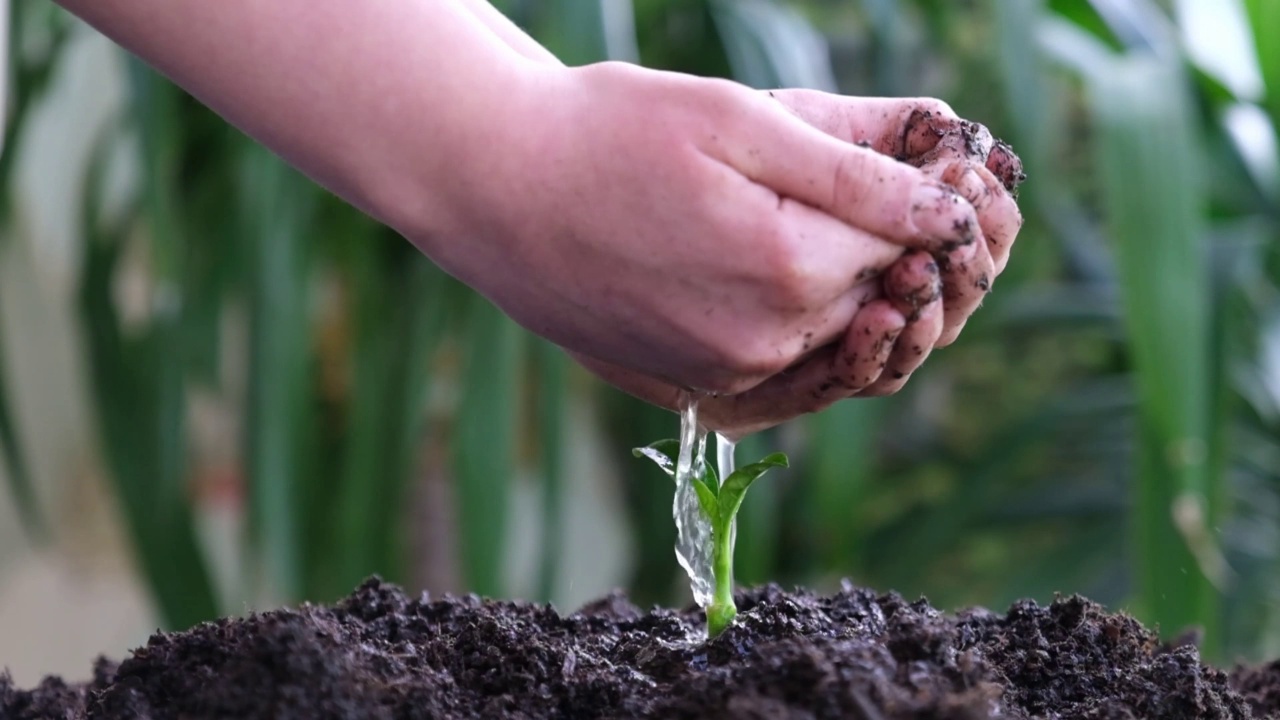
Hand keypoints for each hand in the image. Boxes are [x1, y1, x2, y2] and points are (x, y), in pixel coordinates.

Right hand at [428, 62, 983, 404]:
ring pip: (837, 341)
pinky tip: (786, 273)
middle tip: (896, 188)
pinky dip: (807, 327)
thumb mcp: (736, 119)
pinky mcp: (690, 385)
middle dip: (906, 249)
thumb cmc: (608, 134)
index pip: (911, 243)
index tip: (941, 160)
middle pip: (882, 301)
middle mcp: (764, 341)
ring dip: (860, 291)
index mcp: (786, 267)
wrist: (492, 189)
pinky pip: (783, 371)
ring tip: (835, 225)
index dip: (937, 201)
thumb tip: (949, 209)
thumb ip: (852, 169)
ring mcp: (723, 373)